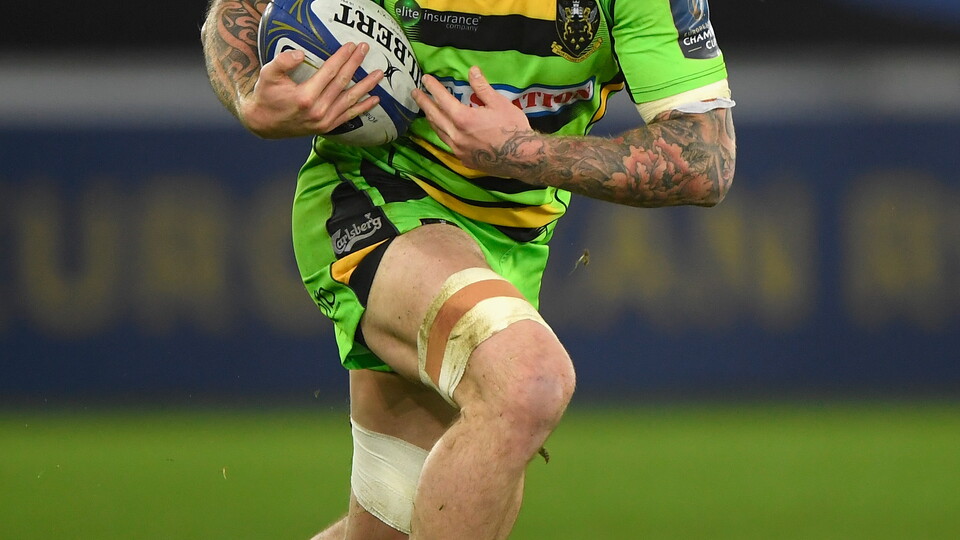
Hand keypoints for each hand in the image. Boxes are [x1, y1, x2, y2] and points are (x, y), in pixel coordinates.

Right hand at [238, 43, 383, 138]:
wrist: (264, 124)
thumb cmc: (266, 96)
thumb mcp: (268, 75)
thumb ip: (282, 62)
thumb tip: (300, 53)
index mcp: (305, 97)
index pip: (329, 72)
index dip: (341, 58)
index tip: (351, 46)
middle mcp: (318, 110)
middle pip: (342, 83)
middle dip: (355, 65)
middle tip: (365, 50)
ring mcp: (324, 121)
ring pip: (350, 100)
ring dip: (366, 86)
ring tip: (379, 74)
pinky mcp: (327, 127)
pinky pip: (349, 116)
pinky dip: (363, 108)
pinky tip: (375, 99)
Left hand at [413, 66, 535, 173]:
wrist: (523, 157)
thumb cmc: (513, 128)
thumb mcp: (499, 103)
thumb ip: (482, 87)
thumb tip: (472, 70)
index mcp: (463, 118)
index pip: (442, 99)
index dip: (433, 88)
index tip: (425, 79)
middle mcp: (456, 135)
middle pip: (434, 116)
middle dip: (424, 103)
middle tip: (415, 93)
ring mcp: (459, 150)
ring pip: (439, 132)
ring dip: (431, 119)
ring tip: (427, 111)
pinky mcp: (465, 160)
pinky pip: (448, 144)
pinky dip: (443, 134)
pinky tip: (445, 131)